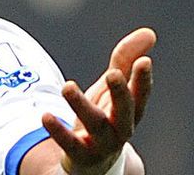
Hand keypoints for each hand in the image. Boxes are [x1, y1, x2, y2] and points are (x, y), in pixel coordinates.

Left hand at [42, 28, 155, 173]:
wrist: (92, 161)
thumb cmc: (106, 116)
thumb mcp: (113, 88)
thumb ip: (125, 60)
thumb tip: (149, 32)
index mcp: (130, 110)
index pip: (140, 93)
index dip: (143, 79)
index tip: (144, 60)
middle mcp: (121, 128)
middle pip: (125, 111)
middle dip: (121, 93)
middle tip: (113, 73)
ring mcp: (102, 143)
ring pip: (95, 124)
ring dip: (81, 105)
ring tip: (67, 85)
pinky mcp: (81, 155)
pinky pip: (70, 144)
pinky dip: (58, 131)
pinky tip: (45, 116)